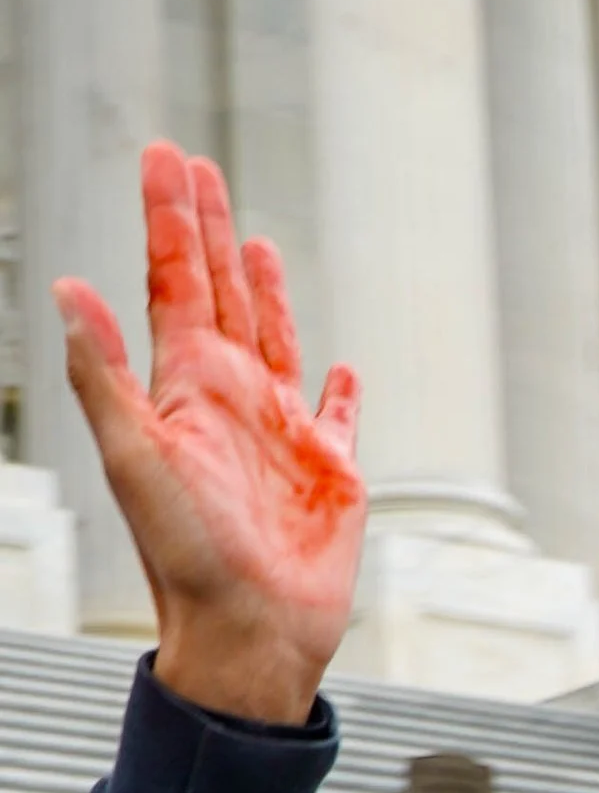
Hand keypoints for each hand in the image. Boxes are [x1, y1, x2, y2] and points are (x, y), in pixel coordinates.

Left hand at [58, 145, 364, 728]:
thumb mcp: (136, 455)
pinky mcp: (330, 472)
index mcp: (185, 388)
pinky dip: (338, 389)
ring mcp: (281, 433)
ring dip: (263, 289)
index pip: (174, 282)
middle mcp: (230, 400)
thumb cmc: (187, 557)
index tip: (165, 160)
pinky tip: (337, 367)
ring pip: (272, 338)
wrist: (249, 632)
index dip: (169, 220)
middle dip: (206, 229)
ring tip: (253, 241)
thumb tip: (67, 291)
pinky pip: (336, 415)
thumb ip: (103, 371)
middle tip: (195, 168)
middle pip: (218, 293)